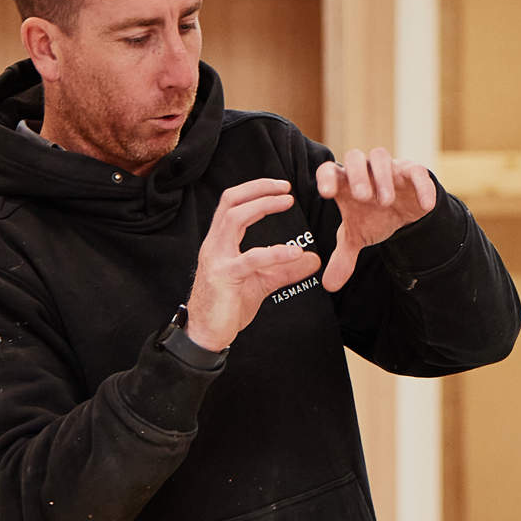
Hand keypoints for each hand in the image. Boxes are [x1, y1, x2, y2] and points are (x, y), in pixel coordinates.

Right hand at [185, 180, 318, 351]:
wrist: (207, 333)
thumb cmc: (228, 306)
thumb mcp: (262, 282)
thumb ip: (286, 269)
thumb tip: (313, 259)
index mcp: (220, 242)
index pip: (232, 203)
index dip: (255, 190)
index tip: (281, 187)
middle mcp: (214, 244)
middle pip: (231, 202)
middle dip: (259, 189)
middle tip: (286, 187)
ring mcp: (217, 259)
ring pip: (235, 219)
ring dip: (262, 206)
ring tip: (287, 202)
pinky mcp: (224, 277)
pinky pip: (251, 259)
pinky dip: (275, 253)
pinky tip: (295, 252)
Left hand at [318, 148, 438, 291]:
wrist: (406, 213)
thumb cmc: (375, 217)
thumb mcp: (358, 237)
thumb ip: (342, 258)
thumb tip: (329, 285)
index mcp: (345, 183)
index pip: (330, 171)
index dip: (326, 178)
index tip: (326, 194)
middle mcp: (365, 171)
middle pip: (355, 158)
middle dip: (357, 175)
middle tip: (361, 197)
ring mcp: (389, 168)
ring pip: (381, 157)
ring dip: (382, 177)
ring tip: (386, 202)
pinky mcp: (413, 172)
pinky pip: (417, 171)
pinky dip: (422, 186)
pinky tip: (425, 206)